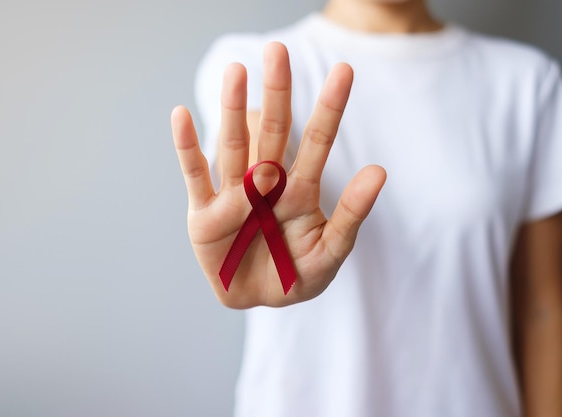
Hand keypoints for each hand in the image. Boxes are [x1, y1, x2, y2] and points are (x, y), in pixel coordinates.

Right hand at [171, 42, 385, 307]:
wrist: (255, 300)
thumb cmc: (295, 276)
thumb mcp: (329, 252)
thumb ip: (351, 214)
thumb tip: (380, 170)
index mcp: (299, 190)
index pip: (316, 143)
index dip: (329, 109)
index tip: (344, 71)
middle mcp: (265, 182)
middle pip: (272, 132)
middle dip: (277, 93)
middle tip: (278, 50)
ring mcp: (233, 194)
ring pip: (233, 145)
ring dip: (232, 109)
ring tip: (237, 71)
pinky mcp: (203, 213)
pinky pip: (195, 175)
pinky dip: (187, 147)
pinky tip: (181, 115)